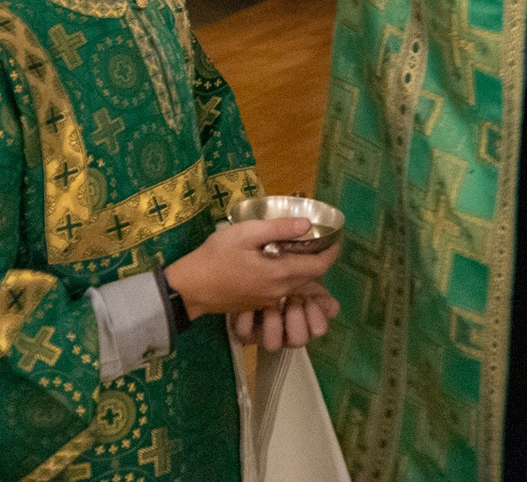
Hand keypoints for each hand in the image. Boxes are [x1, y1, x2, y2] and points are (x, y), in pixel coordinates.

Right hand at [162, 220, 337, 317]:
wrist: (189, 288)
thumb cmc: (216, 257)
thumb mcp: (245, 234)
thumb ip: (278, 229)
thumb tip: (307, 224)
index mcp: (280, 274)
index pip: (319, 266)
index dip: (332, 252)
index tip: (336, 238)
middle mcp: (280, 291)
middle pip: (311, 277)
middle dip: (320, 259)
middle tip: (319, 239)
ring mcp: (268, 300)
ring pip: (297, 284)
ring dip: (305, 268)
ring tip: (301, 247)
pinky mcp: (257, 303)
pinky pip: (283, 290)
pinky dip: (290, 276)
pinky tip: (279, 261)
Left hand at [228, 286, 339, 350]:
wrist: (247, 274)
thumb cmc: (278, 279)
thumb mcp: (301, 282)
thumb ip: (318, 294)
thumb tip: (333, 309)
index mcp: (304, 321)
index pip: (318, 329)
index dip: (316, 316)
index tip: (308, 299)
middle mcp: (286, 333)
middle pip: (299, 340)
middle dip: (295, 316)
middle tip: (289, 298)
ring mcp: (264, 335)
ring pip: (273, 343)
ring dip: (272, 320)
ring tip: (267, 303)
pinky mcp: (243, 332)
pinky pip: (246, 332)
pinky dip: (247, 317)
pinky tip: (248, 303)